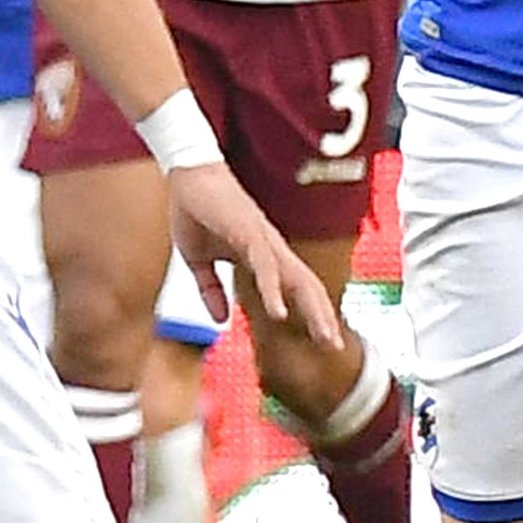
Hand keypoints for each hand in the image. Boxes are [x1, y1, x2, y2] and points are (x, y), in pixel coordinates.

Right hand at [165, 162, 345, 346]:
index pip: (296, 288)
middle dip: (323, 318)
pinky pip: (265, 267)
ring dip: (312, 309)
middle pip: (307, 287)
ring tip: (324, 336)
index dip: (312, 313)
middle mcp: (271, 249)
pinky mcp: (247, 232)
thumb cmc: (196, 212)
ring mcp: (263, 240)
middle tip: (335, 347)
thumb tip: (220, 320)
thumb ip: (211, 291)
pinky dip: (274, 290)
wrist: (187, 175)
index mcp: (264, 255)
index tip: (324, 340)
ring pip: (296, 279)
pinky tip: (279, 313)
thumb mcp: (198, 262)